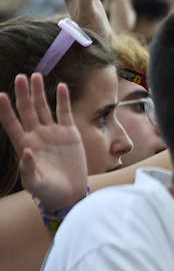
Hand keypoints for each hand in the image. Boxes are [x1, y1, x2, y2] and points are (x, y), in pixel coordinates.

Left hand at [0, 73, 87, 210]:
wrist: (69, 194)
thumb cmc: (48, 192)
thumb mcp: (34, 184)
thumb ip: (28, 169)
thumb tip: (27, 150)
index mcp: (24, 144)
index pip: (11, 122)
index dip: (5, 110)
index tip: (1, 95)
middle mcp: (36, 134)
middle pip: (27, 109)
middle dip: (23, 94)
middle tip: (20, 77)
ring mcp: (53, 132)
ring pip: (44, 107)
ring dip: (39, 92)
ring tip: (36, 76)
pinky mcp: (70, 133)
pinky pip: (65, 112)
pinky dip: (63, 100)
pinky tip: (61, 86)